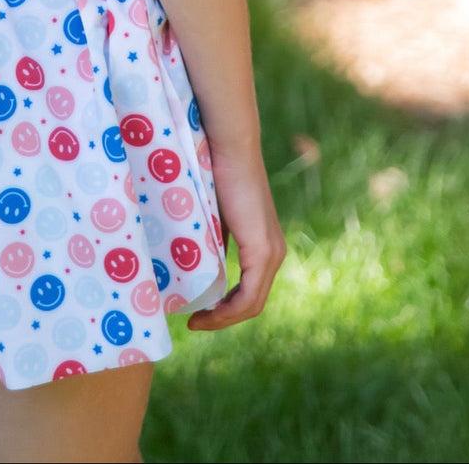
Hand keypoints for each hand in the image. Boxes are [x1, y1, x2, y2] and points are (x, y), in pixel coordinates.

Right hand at [187, 144, 285, 330]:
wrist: (230, 147)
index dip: (225, 309)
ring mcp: (271, 252)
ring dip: (223, 319)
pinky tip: (207, 313)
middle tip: (194, 322)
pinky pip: (248, 296)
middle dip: (222, 319)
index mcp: (265, 244)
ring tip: (196, 322)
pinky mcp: (262, 250)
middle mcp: (275, 252)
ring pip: (251, 304)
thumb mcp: (214, 216)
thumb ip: (213, 240)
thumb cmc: (217, 173)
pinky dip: (228, 311)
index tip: (197, 313)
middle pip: (251, 303)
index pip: (250, 291)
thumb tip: (193, 265)